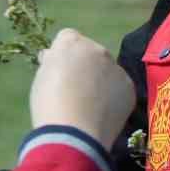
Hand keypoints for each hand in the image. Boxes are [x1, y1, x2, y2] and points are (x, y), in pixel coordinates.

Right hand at [30, 28, 134, 146]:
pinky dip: (113, 96)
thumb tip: (53, 56)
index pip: (67, 37)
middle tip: (76, 90)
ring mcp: (115, 67)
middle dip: (85, 65)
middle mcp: (96, 49)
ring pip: (107, 69)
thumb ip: (51, 63)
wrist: (74, 133)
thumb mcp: (41, 79)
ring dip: (101, 80)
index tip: (59, 71)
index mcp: (70, 43)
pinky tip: (103, 113)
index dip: (63, 54)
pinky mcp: (128, 86)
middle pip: (90, 52)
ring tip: (90, 106)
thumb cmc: (49, 106)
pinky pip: (119, 86)